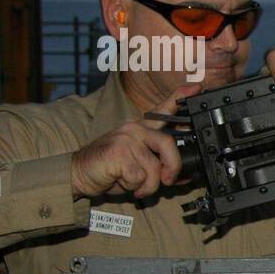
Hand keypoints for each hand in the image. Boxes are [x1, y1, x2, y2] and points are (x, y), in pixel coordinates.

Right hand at [71, 84, 200, 199]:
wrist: (77, 173)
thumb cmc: (109, 169)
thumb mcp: (138, 165)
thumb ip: (159, 164)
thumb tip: (182, 176)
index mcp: (140, 129)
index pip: (163, 109)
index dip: (180, 97)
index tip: (196, 87)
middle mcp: (134, 129)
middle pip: (167, 143)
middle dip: (173, 167)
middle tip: (168, 181)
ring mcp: (125, 138)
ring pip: (155, 167)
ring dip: (148, 185)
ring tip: (134, 184)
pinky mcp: (118, 152)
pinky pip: (140, 176)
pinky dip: (134, 186)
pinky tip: (121, 182)